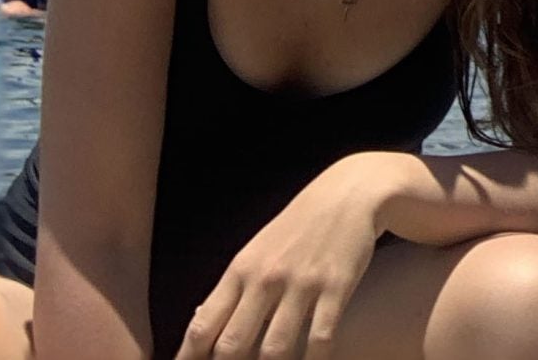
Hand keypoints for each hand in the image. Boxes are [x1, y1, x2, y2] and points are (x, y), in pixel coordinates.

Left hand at [174, 153, 403, 357]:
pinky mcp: (336, 286)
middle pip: (231, 345)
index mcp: (240, 271)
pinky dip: (314, 359)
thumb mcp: (255, 251)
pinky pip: (320, 337)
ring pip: (274, 348)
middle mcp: (265, 278)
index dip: (188, 359)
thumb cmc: (297, 227)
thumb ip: (231, 291)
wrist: (348, 193)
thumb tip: (199, 327)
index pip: (202, 327)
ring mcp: (301, 283)